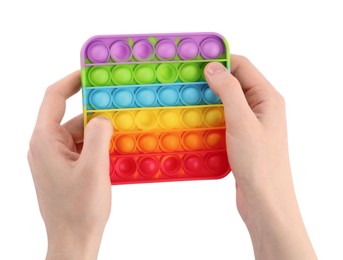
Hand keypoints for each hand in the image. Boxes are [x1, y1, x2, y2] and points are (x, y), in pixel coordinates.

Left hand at [28, 71, 112, 259]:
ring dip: (100, 133)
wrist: (73, 239)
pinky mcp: (64, 169)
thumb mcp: (94, 168)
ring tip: (121, 134)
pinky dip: (98, 146)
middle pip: (71, 117)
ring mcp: (55, 159)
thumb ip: (99, 135)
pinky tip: (115, 151)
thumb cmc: (79, 208)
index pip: (53, 98)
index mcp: (45, 141)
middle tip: (119, 109)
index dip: (71, 81)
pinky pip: (82, 148)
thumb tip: (103, 118)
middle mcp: (46, 146)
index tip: (90, 74)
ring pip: (79, 134)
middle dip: (96, 114)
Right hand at [205, 56, 316, 259]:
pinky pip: (224, 120)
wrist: (264, 200)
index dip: (220, 60)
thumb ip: (229, 90)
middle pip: (234, 83)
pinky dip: (209, 116)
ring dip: (208, 99)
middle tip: (185, 79)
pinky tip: (194, 120)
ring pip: (226, 102)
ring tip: (185, 98)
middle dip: (210, 80)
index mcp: (267, 98)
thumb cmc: (259, 162)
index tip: (195, 61)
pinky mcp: (241, 138)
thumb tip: (213, 67)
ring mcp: (251, 124)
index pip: (243, 66)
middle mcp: (261, 108)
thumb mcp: (242, 121)